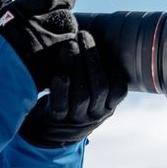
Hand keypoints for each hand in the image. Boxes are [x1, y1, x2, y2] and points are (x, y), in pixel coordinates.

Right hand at [0, 0, 78, 90]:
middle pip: (65, 17)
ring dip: (66, 44)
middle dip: (63, 24)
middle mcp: (35, 25)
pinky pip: (68, 62)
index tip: (65, 2)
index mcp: (20, 10)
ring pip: (70, 39)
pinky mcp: (51, 69)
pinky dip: (65, 63)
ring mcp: (45, 48)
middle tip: (54, 34)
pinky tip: (54, 67)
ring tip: (53, 52)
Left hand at [19, 31, 127, 147]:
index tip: (102, 44)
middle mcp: (95, 115)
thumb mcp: (89, 92)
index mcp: (107, 106)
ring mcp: (76, 119)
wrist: (48, 132)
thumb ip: (94, 72)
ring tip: (69, 46)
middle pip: (100, 87)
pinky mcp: (56, 121)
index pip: (118, 89)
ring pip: (82, 95)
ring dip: (76, 67)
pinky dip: (60, 90)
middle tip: (84, 35)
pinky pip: (60, 106)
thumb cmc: (71, 101)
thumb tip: (92, 36)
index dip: (112, 68)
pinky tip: (59, 75)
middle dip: (93, 58)